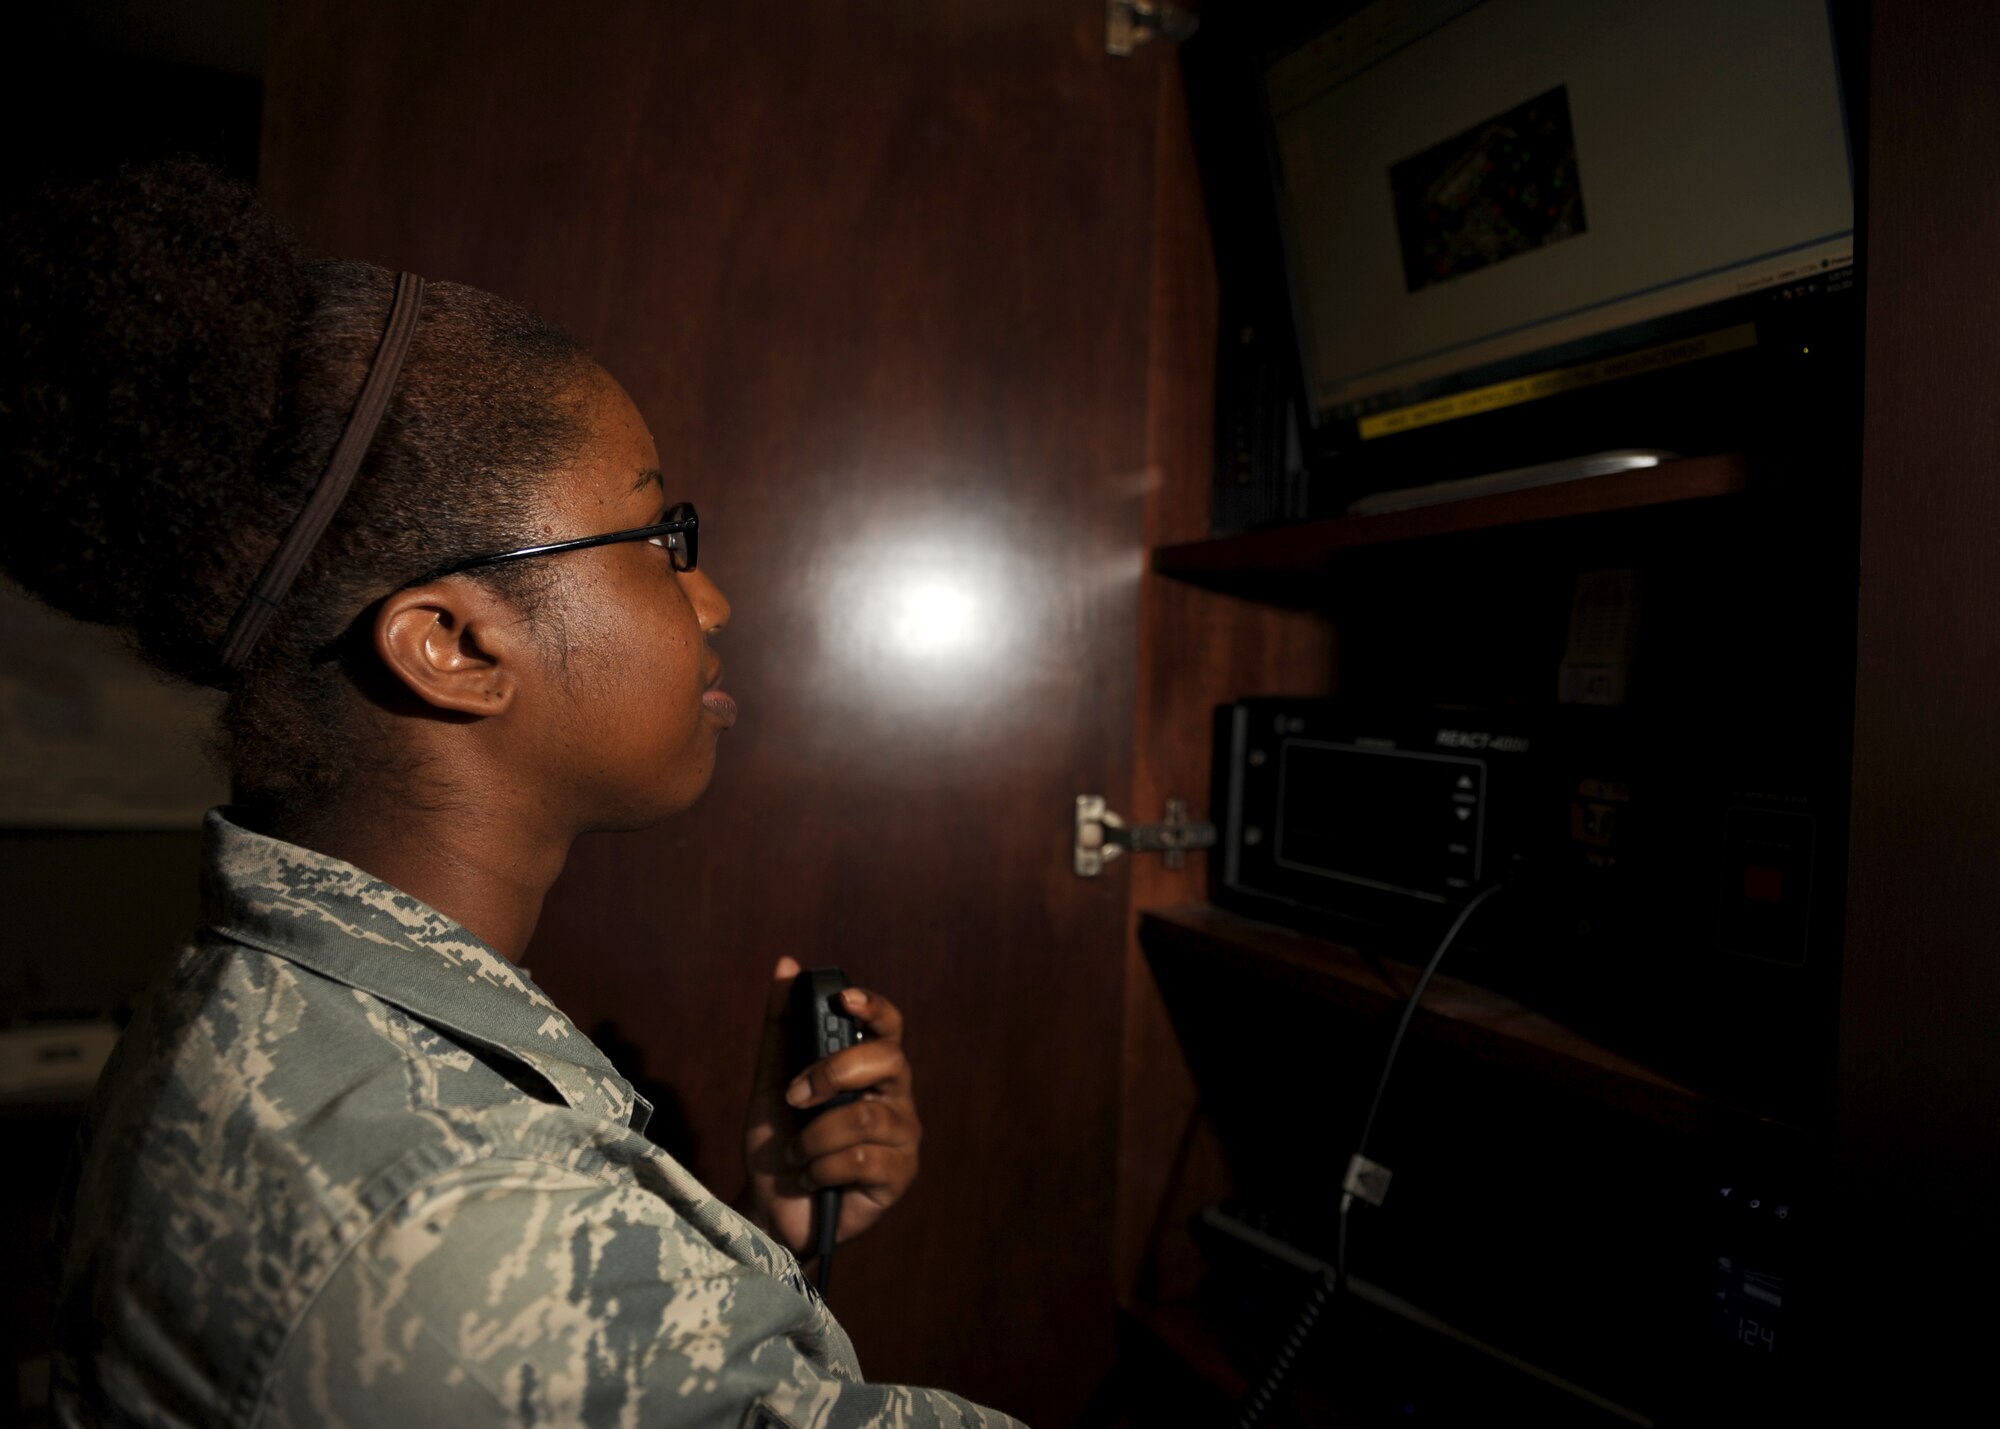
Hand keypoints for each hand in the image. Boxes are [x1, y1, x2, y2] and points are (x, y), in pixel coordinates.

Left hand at [741, 956, 921, 1257]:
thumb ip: (781, 1025)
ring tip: (797, 1153)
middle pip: (889, 1061)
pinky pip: (863, 1158)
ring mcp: (903, 1137)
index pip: (890, 1025)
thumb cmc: (778, 1142)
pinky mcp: (899, 1176)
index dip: (874, 1007)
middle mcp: (895, 1097)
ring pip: (866, 1116)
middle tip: (794, 1096)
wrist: (770, 1209)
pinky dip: (822, 1167)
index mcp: (870, 1069)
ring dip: (815, 1136)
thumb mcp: (771, 1080)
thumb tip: (787, 964)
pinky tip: (812, 1177)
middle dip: (832, 1073)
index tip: (843, 1000)